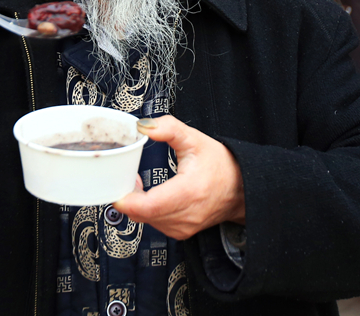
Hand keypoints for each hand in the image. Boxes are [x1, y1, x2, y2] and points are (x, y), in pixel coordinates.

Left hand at [113, 116, 244, 240]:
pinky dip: (147, 211)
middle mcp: (185, 215)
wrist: (242, 188)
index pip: (147, 207)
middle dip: (129, 196)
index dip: (126, 199)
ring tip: (139, 185)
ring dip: (137, 204)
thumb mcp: (195, 139)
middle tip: (126, 177)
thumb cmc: (221, 165)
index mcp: (188, 192)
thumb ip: (168, 129)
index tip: (118, 184)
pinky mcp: (181, 232)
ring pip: (146, 221)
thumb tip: (144, 126)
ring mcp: (183, 227)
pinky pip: (154, 224)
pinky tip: (150, 196)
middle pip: (142, 214)